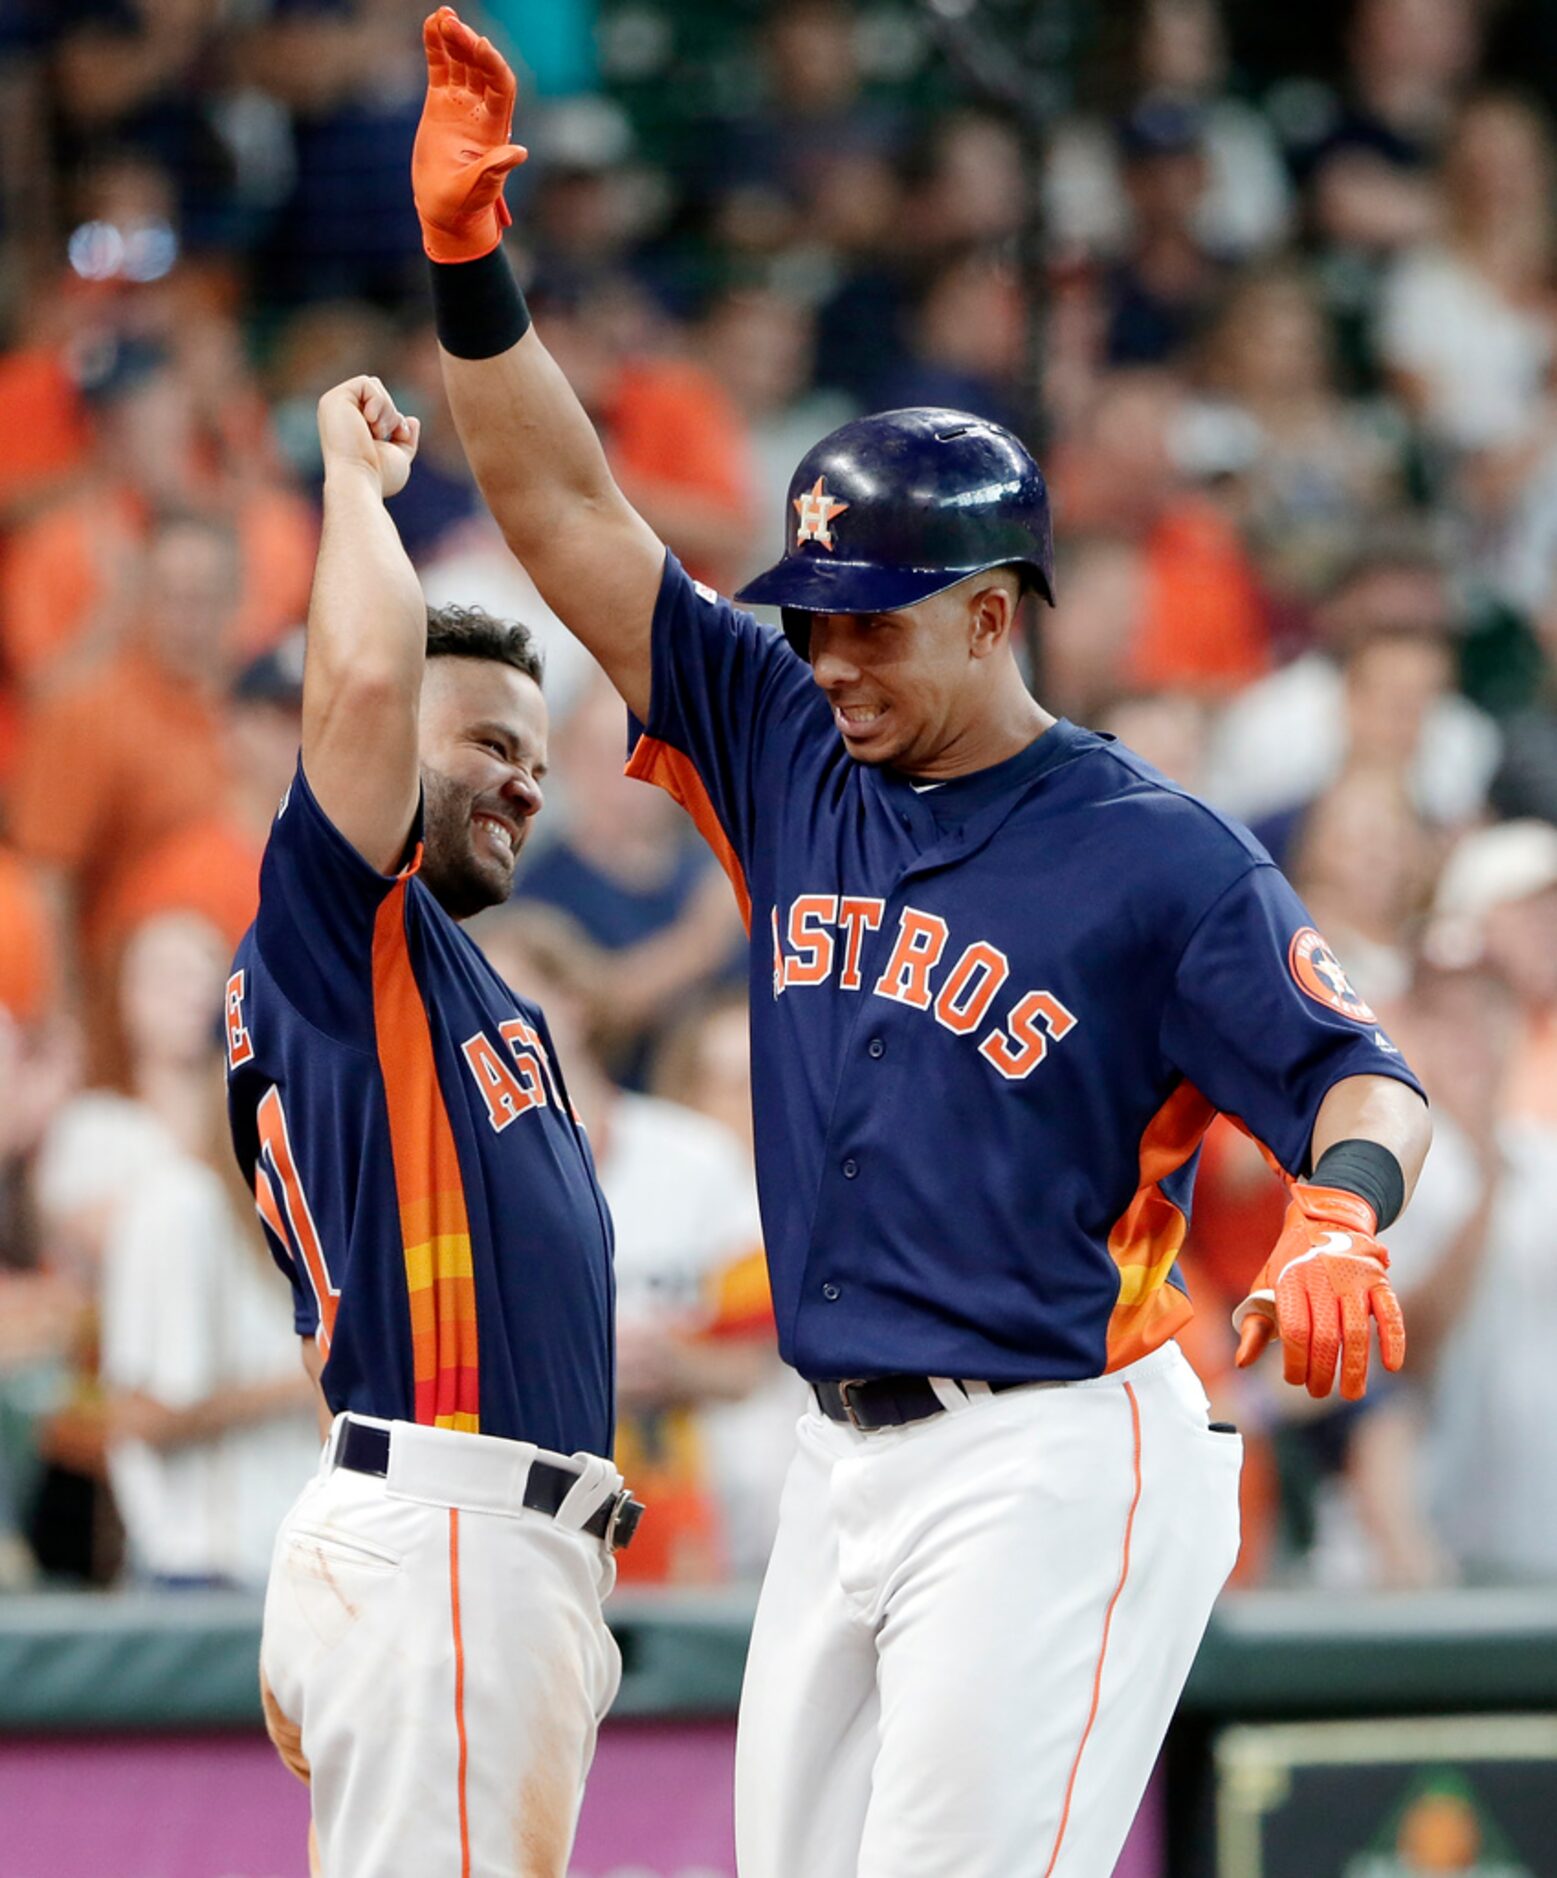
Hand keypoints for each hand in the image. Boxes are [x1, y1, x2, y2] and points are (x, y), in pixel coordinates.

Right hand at [316, 376, 419, 498]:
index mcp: (350, 425)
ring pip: (373, 385)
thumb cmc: (378, 477)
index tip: (403, 436)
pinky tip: (370, 423)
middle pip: (377, 391)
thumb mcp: (398, 457)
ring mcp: (334, 405)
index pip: (379, 405)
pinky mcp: (334, 399)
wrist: (359, 481)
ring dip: (386, 408)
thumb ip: (405, 439)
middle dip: (391, 412)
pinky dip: (378, 402)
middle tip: (387, 434)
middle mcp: (339, 413)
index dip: (396, 418)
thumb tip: (413, 420)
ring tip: (378, 431)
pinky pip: (366, 383)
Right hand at [413, 7, 527, 262]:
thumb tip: (520, 152)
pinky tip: (431, 25)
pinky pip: (441, 68)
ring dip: (453, 38)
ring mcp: (462, 106)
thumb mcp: (478, 191)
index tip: (479, 44)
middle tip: (452, 23)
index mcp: (496, 129)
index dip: (492, 63)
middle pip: (481, 67)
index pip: (501, 86)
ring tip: (441, 16)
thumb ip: (494, 170)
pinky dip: (436, 47)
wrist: (443, 212)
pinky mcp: (441, 105)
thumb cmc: (463, 207)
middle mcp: (482, 112)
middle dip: (469, 44)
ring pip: (462, 62)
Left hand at [1233, 1183, 1405, 1401]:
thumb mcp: (1266, 1287)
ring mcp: (1354, 1278)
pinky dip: (1394, 1340)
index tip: (1294, 1379)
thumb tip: (1241, 1363)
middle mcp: (1322, 1277)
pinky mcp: (1380, 1279)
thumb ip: (1254, 1326)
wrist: (1325, 1221)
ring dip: (1356, 1368)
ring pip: (1356, 1331)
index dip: (1295, 1361)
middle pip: (1325, 1336)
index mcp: (1290, 1279)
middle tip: (1320, 1392)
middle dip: (1323, 1372)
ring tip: (1352, 1393)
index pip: (1294, 1330)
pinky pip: (1390, 1313)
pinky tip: (1391, 1365)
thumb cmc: (1291, 1266)